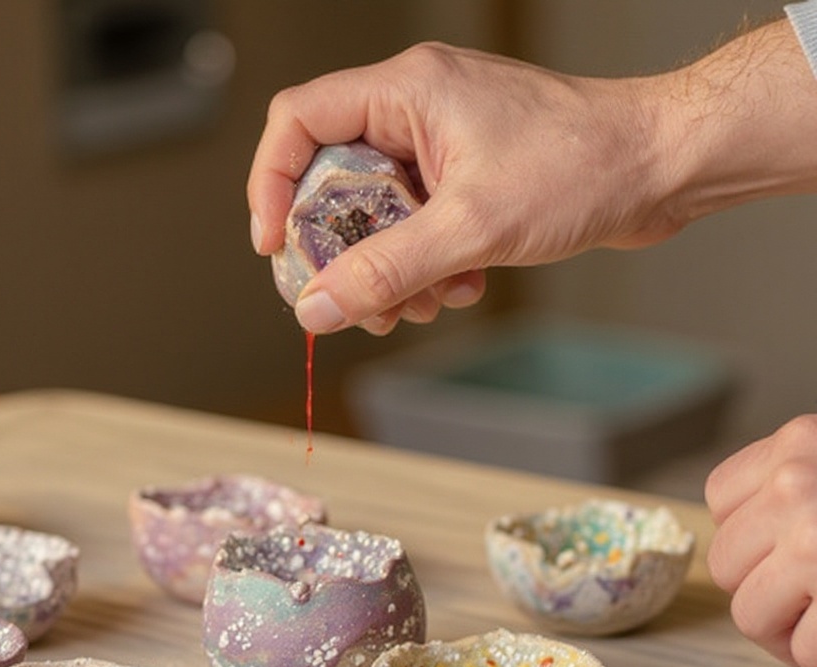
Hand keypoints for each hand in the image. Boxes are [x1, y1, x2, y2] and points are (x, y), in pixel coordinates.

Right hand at [247, 42, 678, 334]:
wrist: (662, 166)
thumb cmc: (584, 164)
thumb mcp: (472, 227)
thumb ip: (386, 271)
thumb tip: (318, 307)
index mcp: (406, 93)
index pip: (297, 123)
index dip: (271, 184)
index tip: (275, 246)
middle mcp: (416, 112)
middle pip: (333, 184)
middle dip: (344, 254)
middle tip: (356, 300)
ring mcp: (441, 147)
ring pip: (375, 218)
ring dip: (390, 272)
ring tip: (422, 303)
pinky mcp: (465, 179)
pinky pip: (416, 230)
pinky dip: (427, 268)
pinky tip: (462, 286)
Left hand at [706, 416, 816, 666]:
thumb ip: (798, 486)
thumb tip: (750, 540)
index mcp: (800, 442)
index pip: (722, 498)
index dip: (754, 537)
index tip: (792, 551)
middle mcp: (795, 484)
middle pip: (726, 564)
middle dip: (766, 592)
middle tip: (813, 600)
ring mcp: (812, 540)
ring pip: (750, 614)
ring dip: (790, 633)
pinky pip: (801, 650)